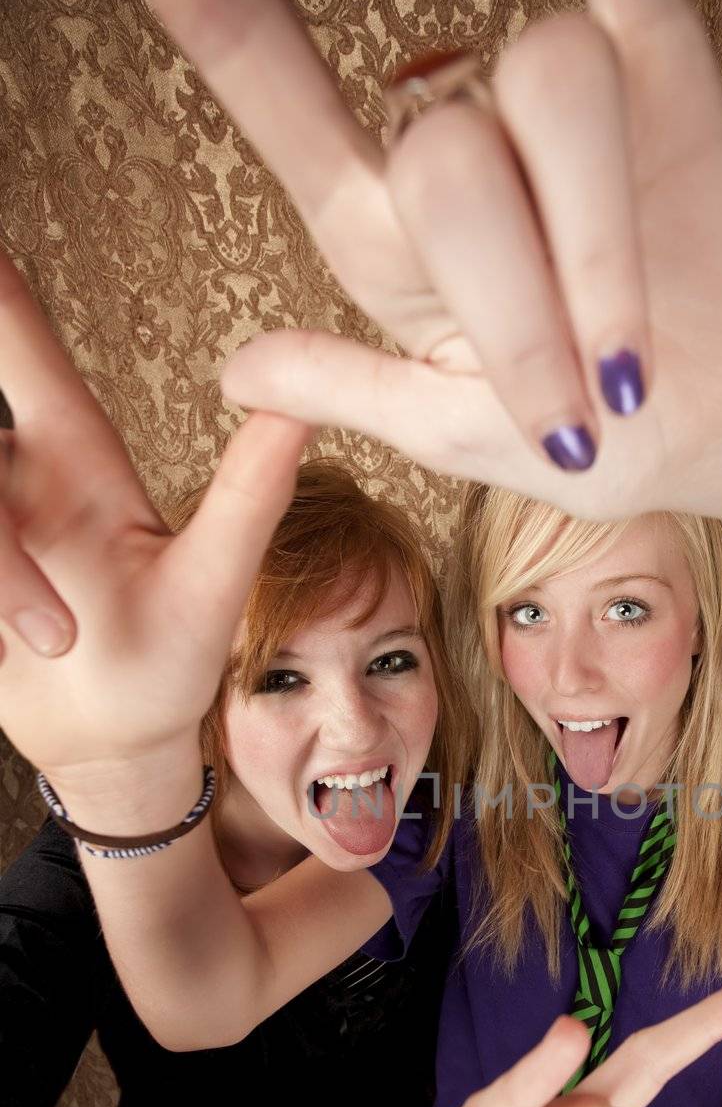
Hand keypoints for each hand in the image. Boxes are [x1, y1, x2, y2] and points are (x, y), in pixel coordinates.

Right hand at [0, 250, 309, 787]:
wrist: (118, 749)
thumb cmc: (173, 663)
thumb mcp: (213, 583)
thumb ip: (250, 495)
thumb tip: (305, 408)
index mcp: (74, 461)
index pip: (27, 357)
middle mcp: (9, 482)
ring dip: (1, 576)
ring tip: (53, 643)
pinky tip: (16, 640)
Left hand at [145, 0, 721, 519]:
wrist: (710, 437)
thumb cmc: (578, 437)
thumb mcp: (451, 433)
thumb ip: (351, 390)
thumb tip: (234, 373)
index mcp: (387, 227)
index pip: (285, 101)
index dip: (229, 33)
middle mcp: (463, 141)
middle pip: (444, 155)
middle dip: (509, 308)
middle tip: (567, 420)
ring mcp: (561, 106)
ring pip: (552, 79)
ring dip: (595, 253)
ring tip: (627, 372)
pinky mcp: (663, 72)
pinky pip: (638, 9)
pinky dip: (637, 45)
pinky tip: (654, 137)